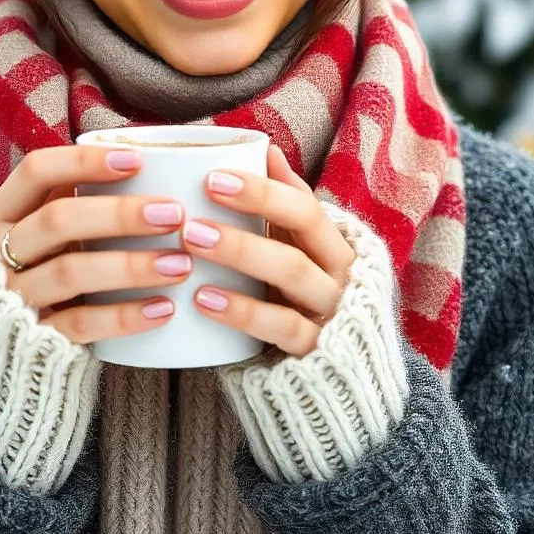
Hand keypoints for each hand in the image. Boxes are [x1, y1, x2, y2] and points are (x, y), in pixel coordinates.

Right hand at [0, 146, 191, 344]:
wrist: (0, 348)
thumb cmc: (33, 268)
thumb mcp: (37, 229)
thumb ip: (69, 198)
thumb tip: (139, 163)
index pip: (37, 171)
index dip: (84, 161)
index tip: (137, 160)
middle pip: (57, 220)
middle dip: (119, 214)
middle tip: (173, 214)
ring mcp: (12, 297)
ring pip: (71, 272)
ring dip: (131, 266)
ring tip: (180, 264)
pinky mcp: (33, 338)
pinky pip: (80, 324)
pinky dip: (124, 316)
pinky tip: (163, 308)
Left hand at [183, 144, 355, 356]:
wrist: (339, 383)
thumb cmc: (305, 305)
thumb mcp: (302, 257)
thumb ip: (287, 209)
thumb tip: (267, 149)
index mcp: (335, 245)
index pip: (305, 203)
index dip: (263, 186)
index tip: (213, 174)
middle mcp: (341, 272)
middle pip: (304, 225)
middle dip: (255, 203)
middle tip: (203, 190)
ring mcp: (332, 311)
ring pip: (291, 270)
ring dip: (240, 249)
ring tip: (192, 237)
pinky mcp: (317, 352)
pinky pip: (282, 326)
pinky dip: (242, 311)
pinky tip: (203, 298)